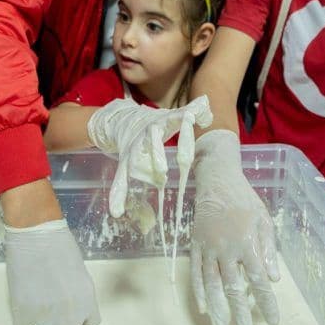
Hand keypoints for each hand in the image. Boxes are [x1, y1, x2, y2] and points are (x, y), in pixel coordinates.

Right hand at [4, 219, 100, 324]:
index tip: (71, 309)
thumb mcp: (80, 272)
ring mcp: (45, 317)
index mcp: (87, 301)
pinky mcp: (22, 314)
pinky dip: (21, 321)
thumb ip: (78, 294)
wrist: (36, 234)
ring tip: (36, 308)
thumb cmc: (58, 244)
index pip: (90, 324)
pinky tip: (23, 305)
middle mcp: (70, 314)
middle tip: (54, 315)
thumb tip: (70, 306)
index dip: (79, 317)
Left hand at [87, 96, 211, 217]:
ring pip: (174, 118)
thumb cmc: (133, 148)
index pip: (141, 155)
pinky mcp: (175, 113)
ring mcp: (163, 119)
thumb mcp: (124, 166)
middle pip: (154, 136)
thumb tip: (116, 214)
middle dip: (166, 144)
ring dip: (185, 122)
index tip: (162, 175)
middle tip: (180, 157)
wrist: (131, 120)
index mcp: (137, 146)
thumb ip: (120, 189)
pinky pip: (188, 109)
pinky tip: (208, 114)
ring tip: (198, 120)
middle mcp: (149, 131)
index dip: (151, 164)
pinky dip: (198, 109)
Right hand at [189, 129, 278, 324]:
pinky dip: (199, 292)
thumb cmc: (244, 199)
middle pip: (233, 288)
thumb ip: (268, 250)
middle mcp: (227, 248)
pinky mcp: (195, 245)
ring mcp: (208, 247)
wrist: (216, 179)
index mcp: (247, 242)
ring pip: (212, 285)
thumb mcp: (264, 219)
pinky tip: (203, 308)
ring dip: (217, 309)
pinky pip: (196, 273)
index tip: (273, 321)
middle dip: (239, 314)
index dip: (266, 303)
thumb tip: (273, 279)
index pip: (258, 280)